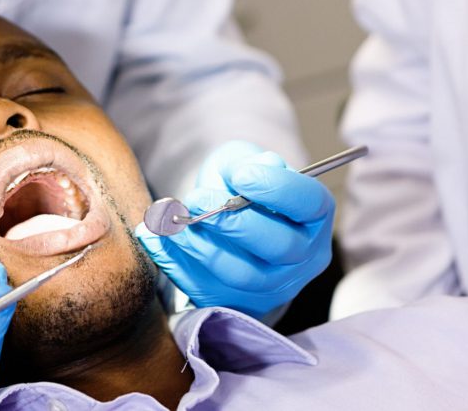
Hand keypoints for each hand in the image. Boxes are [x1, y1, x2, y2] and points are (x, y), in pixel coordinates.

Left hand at [136, 141, 333, 318]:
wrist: (223, 222)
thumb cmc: (237, 186)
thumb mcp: (242, 162)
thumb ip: (244, 163)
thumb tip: (247, 173)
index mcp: (314, 216)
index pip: (309, 203)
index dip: (278, 188)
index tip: (242, 176)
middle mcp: (303, 257)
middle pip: (278, 246)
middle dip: (233, 222)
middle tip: (196, 199)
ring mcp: (273, 287)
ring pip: (240, 275)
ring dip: (199, 245)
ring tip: (170, 220)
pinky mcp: (237, 305)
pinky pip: (206, 291)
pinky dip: (176, 264)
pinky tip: (153, 238)